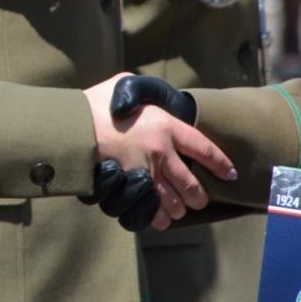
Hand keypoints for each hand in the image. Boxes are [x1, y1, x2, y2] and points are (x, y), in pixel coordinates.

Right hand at [85, 74, 237, 221]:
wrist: (70, 126)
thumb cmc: (95, 103)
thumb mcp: (125, 84)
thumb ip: (148, 91)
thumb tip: (160, 96)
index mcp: (165, 126)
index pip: (204, 149)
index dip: (220, 164)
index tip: (230, 174)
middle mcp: (161, 153)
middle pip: (193, 185)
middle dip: (199, 196)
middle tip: (199, 198)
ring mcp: (144, 174)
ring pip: (174, 203)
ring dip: (178, 208)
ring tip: (177, 208)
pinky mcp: (128, 189)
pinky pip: (150, 212)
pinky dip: (156, 217)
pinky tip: (158, 217)